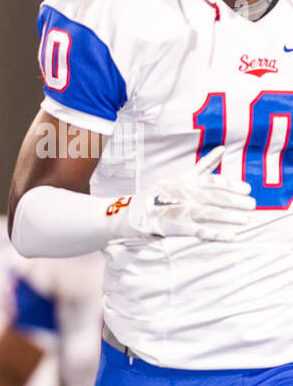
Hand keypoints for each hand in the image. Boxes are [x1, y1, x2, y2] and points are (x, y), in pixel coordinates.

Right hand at [127, 148, 255, 241]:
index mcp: (186, 182)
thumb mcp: (181, 177)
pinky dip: (216, 234)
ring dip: (230, 217)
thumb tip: (222, 148)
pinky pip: (200, 230)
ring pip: (211, 213)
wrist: (132, 212)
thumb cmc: (160, 196)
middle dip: (236, 201)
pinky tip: (231, 236)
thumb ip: (203, 166)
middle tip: (252, 204)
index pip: (213, 180)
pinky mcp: (176, 225)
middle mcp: (185, 194)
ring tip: (246, 220)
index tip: (247, 188)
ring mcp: (180, 210)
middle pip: (216, 196)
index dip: (232, 184)